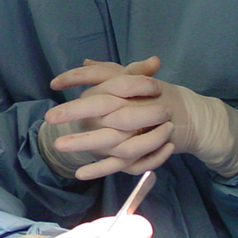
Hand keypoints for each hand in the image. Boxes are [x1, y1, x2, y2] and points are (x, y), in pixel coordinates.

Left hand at [41, 57, 237, 177]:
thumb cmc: (153, 95)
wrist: (187, 115)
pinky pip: (121, 164)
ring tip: (59, 146)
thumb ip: (108, 71)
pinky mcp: (142, 152)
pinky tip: (79, 173)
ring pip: (110, 139)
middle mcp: (134, 106)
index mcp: (130, 86)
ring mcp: (139, 132)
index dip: (77, 78)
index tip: (53, 84)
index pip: (103, 77)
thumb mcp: (134, 78)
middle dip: (75, 112)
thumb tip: (85, 64)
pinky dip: (100, 169)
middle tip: (50, 118)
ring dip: (84, 143)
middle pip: (102, 107)